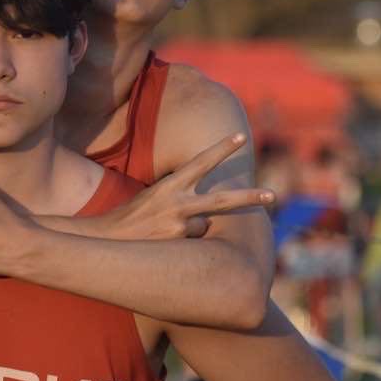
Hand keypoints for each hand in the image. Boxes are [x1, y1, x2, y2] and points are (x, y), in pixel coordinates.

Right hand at [100, 133, 274, 239]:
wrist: (107, 240)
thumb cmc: (132, 217)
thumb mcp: (153, 197)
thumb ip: (180, 196)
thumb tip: (209, 209)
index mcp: (170, 185)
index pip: (201, 162)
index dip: (222, 148)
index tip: (242, 136)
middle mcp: (177, 202)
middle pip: (223, 200)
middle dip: (250, 198)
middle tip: (273, 195)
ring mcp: (179, 225)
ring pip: (205, 227)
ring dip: (193, 230)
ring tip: (166, 232)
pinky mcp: (178, 244)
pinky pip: (195, 244)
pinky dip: (185, 243)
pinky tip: (164, 243)